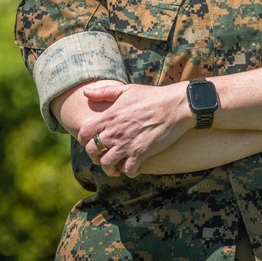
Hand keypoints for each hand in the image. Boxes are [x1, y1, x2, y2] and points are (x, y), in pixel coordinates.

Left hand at [78, 82, 193, 177]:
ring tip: (116, 166)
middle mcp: (115, 132)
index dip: (84, 140)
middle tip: (103, 156)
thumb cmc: (154, 96)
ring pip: (107, 164)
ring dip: (110, 167)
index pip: (84, 133)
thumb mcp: (128, 90)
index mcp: (110, 116)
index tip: (91, 142)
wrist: (177, 105)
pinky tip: (134, 167)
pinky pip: (128, 169)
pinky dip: (129, 171)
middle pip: (92, 151)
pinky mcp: (141, 153)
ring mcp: (127, 144)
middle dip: (95, 156)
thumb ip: (105, 92)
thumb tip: (85, 92)